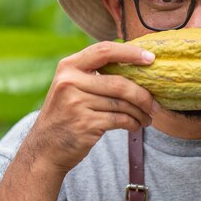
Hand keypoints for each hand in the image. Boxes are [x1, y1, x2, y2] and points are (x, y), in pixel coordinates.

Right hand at [25, 41, 157, 173]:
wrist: (44, 149)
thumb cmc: (66, 115)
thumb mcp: (71, 87)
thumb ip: (94, 75)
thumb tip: (137, 67)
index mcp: (69, 67)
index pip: (104, 51)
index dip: (130, 53)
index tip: (151, 58)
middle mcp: (70, 82)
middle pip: (119, 83)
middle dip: (143, 95)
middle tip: (155, 104)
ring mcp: (76, 103)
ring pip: (122, 104)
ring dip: (140, 112)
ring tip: (148, 117)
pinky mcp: (85, 124)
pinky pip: (120, 120)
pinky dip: (133, 123)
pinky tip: (136, 126)